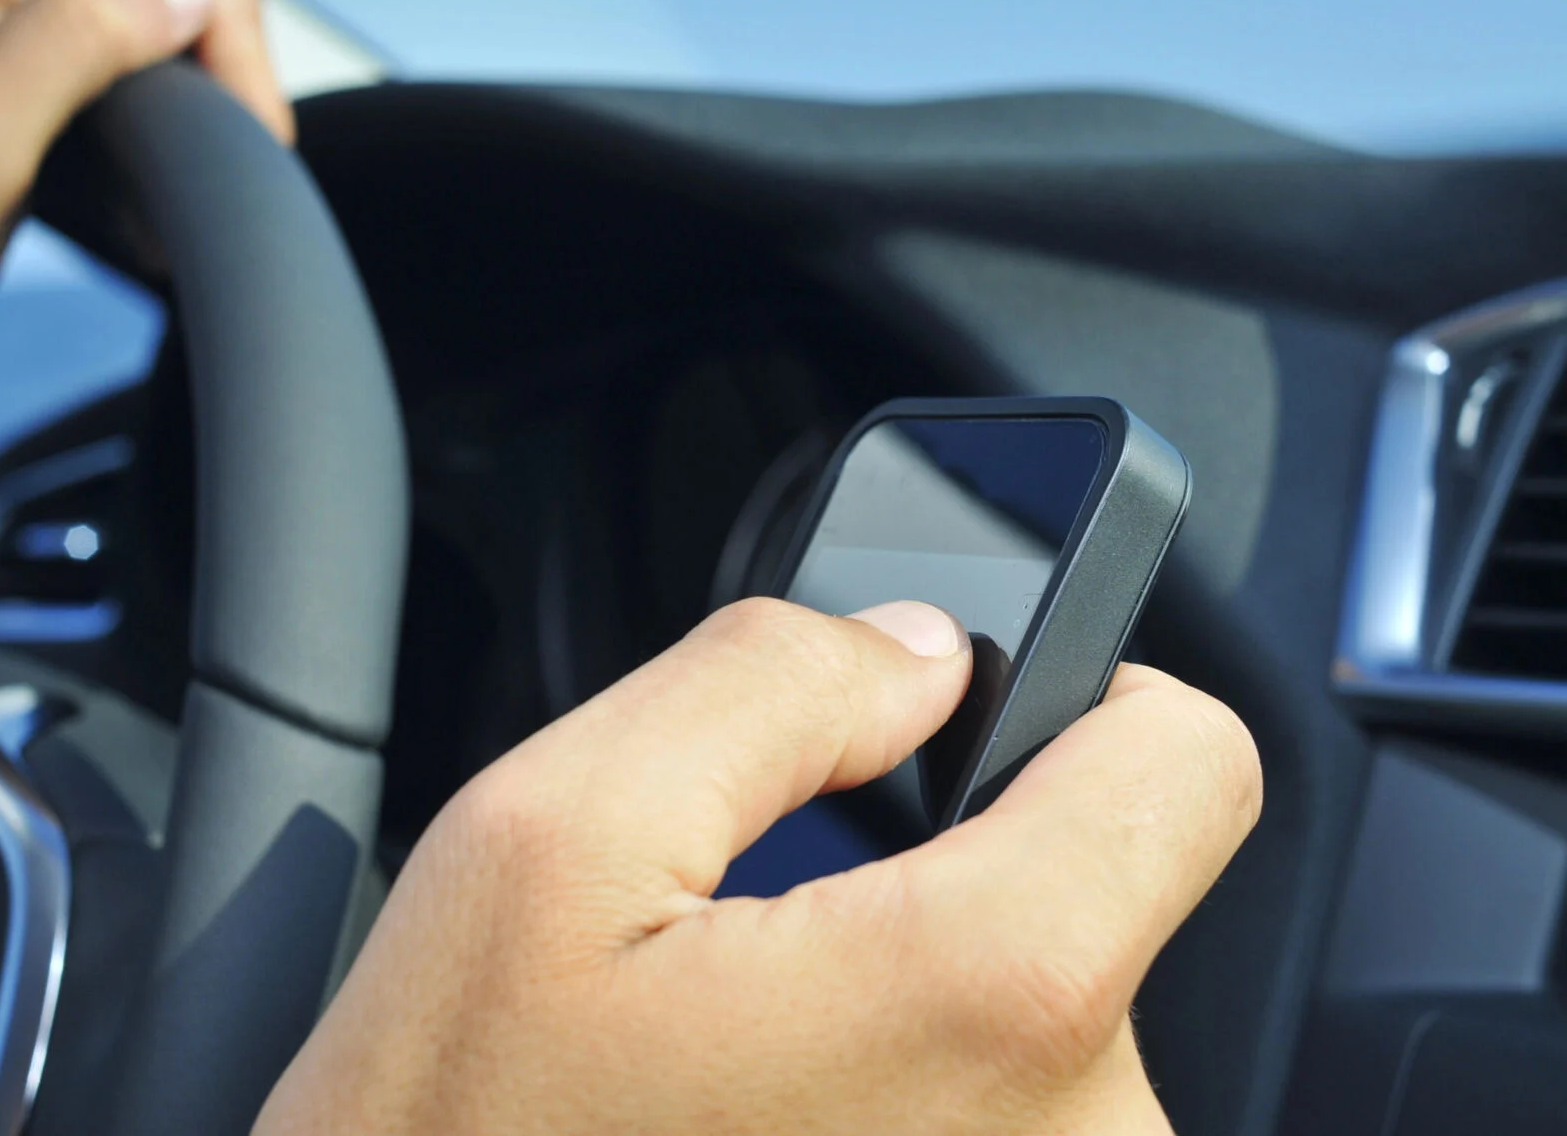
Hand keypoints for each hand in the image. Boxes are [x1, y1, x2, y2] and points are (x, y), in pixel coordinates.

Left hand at [0, 0, 288, 528]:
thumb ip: (72, 44)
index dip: (235, 80)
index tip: (234, 177)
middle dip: (203, 100)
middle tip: (181, 209)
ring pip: (130, 23)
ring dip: (165, 116)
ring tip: (143, 210)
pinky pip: (77, 49)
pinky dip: (116, 119)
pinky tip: (103, 188)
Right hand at [260, 598, 1260, 1134]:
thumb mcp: (549, 837)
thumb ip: (767, 683)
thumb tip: (914, 649)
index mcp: (992, 997)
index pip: (1190, 763)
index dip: (1077, 698)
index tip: (969, 722)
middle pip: (1094, 890)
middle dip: (941, 869)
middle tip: (767, 928)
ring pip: (1034, 1012)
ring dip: (907, 992)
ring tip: (744, 1043)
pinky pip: (999, 1115)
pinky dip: (903, 1086)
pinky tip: (768, 1109)